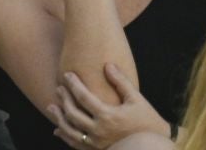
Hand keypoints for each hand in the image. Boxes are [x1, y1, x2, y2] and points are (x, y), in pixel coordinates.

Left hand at [47, 65, 171, 147]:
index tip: (67, 74)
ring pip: (70, 131)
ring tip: (51, 106)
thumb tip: (107, 64)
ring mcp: (98, 143)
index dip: (73, 84)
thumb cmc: (147, 121)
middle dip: (64, 99)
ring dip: (58, 118)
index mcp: (108, 116)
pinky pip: (77, 145)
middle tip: (59, 88)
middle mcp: (100, 131)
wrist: (155, 147)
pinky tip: (58, 130)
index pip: (83, 97)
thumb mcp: (137, 99)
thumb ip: (121, 82)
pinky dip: (65, 137)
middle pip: (73, 113)